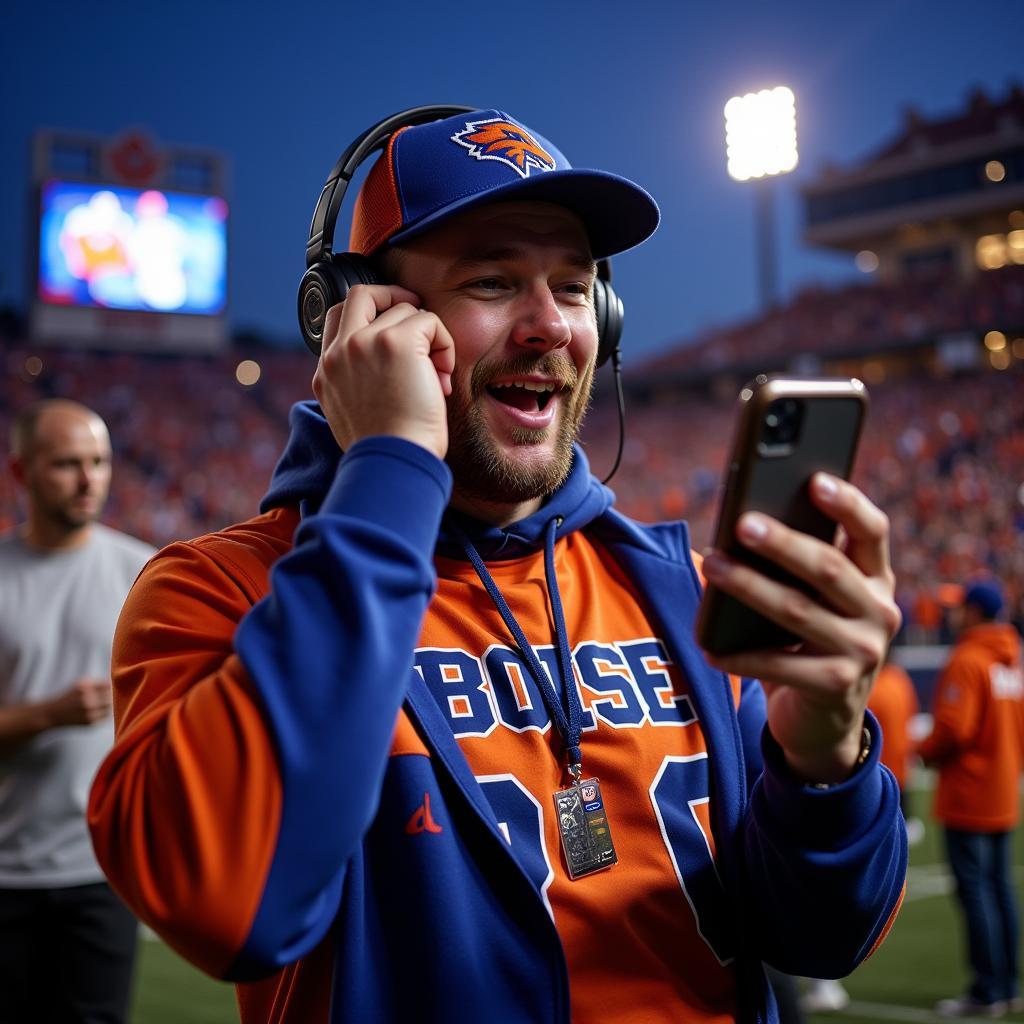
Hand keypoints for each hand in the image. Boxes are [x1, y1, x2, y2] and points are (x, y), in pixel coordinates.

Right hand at [47, 678, 112, 726]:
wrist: (53, 714)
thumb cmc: (70, 697)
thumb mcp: (80, 684)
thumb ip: (98, 683)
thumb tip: (117, 685)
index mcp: (84, 687)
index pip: (108, 685)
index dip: (110, 687)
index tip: (109, 688)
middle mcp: (87, 699)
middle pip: (110, 696)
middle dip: (111, 696)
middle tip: (108, 696)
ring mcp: (89, 712)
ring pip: (110, 707)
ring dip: (109, 705)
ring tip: (102, 704)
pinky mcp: (90, 722)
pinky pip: (106, 717)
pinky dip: (105, 713)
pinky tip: (98, 711)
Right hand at [312, 284, 455, 459]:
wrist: (392, 463)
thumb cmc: (385, 451)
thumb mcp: (353, 417)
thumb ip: (357, 385)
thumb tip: (387, 372)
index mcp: (326, 372)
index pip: (337, 319)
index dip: (369, 316)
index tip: (393, 332)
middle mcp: (339, 353)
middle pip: (360, 294)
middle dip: (393, 297)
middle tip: (418, 320)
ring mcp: (364, 343)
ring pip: (404, 310)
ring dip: (429, 337)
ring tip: (437, 375)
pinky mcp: (396, 343)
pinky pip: (428, 320)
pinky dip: (444, 343)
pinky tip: (443, 376)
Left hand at [701, 473, 900, 783]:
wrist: (825, 718)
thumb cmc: (810, 639)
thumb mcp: (819, 600)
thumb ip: (802, 567)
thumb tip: (744, 524)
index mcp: (876, 578)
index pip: (873, 531)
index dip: (847, 503)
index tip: (815, 479)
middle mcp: (880, 612)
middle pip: (829, 567)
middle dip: (783, 542)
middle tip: (742, 522)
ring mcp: (863, 652)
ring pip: (798, 610)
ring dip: (749, 586)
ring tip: (712, 565)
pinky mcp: (835, 687)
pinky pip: (778, 666)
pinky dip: (740, 655)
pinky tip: (710, 645)